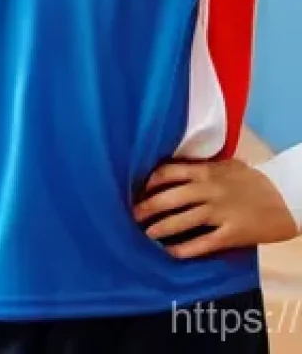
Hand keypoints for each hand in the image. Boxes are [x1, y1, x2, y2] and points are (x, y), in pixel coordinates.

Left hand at [133, 158, 298, 258]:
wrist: (286, 197)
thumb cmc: (253, 180)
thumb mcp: (225, 166)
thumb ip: (200, 168)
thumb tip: (175, 170)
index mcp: (204, 171)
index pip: (167, 173)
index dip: (149, 182)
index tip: (137, 189)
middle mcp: (207, 190)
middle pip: (168, 198)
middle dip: (147, 207)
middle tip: (132, 215)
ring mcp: (219, 213)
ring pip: (181, 221)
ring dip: (160, 228)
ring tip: (146, 233)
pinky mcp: (231, 234)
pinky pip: (203, 243)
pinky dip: (184, 249)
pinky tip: (171, 252)